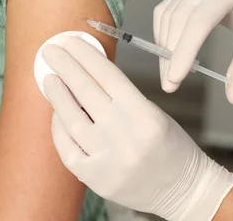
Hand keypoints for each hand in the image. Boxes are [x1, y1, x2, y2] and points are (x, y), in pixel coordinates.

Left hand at [41, 37, 232, 220]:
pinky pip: (68, 148)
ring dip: (57, 95)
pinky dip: (59, 128)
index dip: (86, 56)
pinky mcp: (95, 178)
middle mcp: (125, 135)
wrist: (183, 190)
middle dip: (66, 67)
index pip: (108, 76)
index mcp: (145, 114)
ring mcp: (108, 159)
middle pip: (87, 92)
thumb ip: (122, 97)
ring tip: (49, 78)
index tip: (71, 42)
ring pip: (72, 119)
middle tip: (51, 51)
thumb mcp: (154, 114)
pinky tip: (57, 113)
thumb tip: (87, 73)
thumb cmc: (171, 147)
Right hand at [154, 0, 232, 102]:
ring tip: (169, 73)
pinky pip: (167, 9)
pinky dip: (164, 33)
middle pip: (179, 19)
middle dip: (171, 55)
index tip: (174, 79)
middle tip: (170, 85)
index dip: (184, 52)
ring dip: (165, 46)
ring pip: (168, 15)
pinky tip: (169, 53)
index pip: (199, 22)